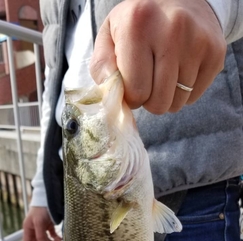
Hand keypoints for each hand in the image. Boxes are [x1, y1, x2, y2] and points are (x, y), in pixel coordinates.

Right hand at [23, 207, 61, 240]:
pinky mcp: (49, 225)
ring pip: (46, 240)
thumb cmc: (41, 209)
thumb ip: (41, 235)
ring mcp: (42, 227)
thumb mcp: (40, 223)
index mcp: (28, 228)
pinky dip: (56, 237)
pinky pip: (52, 234)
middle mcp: (34, 229)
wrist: (49, 198)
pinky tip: (61, 239)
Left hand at [90, 0, 225, 113]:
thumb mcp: (110, 35)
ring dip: (167, 97)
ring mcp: (197, 42)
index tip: (131, 83)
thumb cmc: (139, 23)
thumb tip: (112, 97)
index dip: (131, 96)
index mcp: (138, 26)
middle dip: (149, 100)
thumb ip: (102, 66)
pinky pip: (194, 97)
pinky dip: (184, 92)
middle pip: (159, 102)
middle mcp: (172, 31)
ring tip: (163, 74)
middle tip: (148, 81)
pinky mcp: (215, 53)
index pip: (137, 92)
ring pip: (178, 103)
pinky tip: (180, 70)